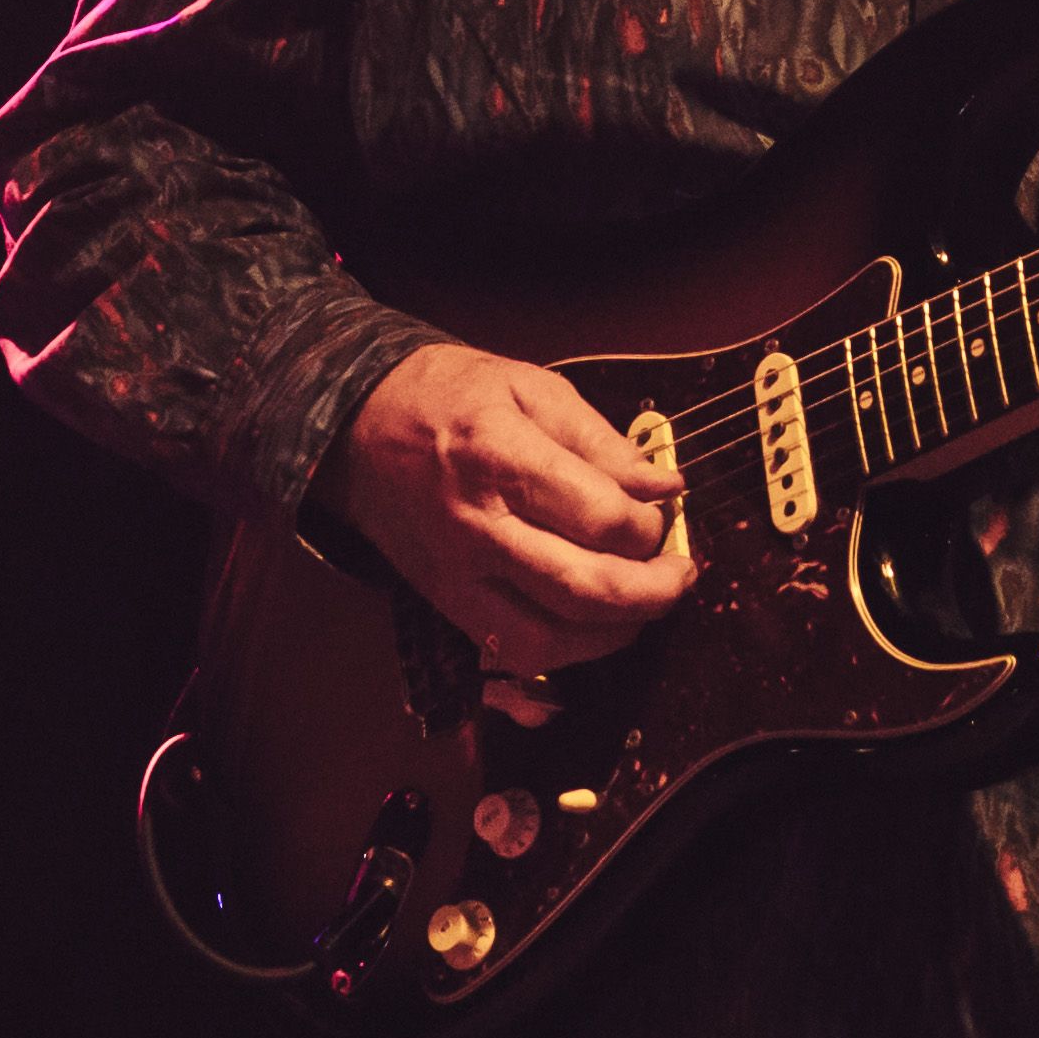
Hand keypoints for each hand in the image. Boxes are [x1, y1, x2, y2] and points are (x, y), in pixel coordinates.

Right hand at [327, 343, 693, 692]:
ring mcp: (456, 574)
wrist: (357, 425)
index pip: (600, 519)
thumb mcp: (531, 387)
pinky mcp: (445, 602)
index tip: (664, 512)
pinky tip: (594, 623)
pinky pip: (512, 651)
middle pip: (583, 589)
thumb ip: (601, 441)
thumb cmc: (450, 396)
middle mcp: (477, 526)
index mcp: (500, 457)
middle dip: (652, 593)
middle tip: (681, 576)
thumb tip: (665, 486)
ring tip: (644, 605)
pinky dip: (565, 649)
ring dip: (612, 634)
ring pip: (548, 638)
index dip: (650, 526)